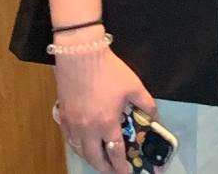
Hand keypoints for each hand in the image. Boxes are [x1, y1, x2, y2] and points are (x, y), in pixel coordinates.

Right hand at [52, 43, 157, 173]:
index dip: (122, 165)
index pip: (115, 152)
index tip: (127, 172)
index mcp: (107, 123)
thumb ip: (146, 105)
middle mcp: (88, 129)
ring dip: (91, 159)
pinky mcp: (63, 116)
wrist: (81, 56)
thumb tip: (154, 118)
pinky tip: (83, 144)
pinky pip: (70, 140)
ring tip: (99, 160)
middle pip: (95, 158)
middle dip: (105, 168)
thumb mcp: (134, 86)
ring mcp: (73, 124)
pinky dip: (78, 147)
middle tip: (112, 170)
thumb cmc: (109, 71)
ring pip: (80, 151)